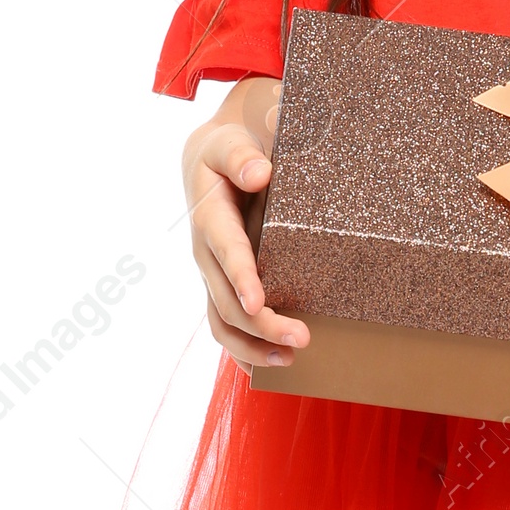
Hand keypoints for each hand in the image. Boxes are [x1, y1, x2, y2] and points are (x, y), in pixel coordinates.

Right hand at [180, 75, 309, 369]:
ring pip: (222, 322)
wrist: (209, 161)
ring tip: (291, 360)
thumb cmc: (229, 150)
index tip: (258, 302)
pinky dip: (245, 351)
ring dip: (253, 347)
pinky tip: (272, 367)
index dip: (241, 277)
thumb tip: (261, 173)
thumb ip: (243, 155)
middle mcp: (206, 253)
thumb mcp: (231, 142)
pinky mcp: (222, 286)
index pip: (226, 251)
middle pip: (226, 300)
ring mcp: (212, 274)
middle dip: (261, 325)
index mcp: (210, 216)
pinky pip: (226, 326)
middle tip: (303, 339)